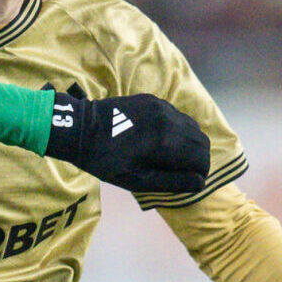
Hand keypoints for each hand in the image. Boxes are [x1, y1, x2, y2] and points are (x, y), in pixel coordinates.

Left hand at [42, 92, 210, 196]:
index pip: (202, 158)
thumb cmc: (106, 161)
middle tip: (181, 171)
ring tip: (170, 157)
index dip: (200, 173)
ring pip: (191, 126)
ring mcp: (161, 106)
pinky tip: (157, 140)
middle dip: (198, 158)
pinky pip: (176, 116)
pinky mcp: (153, 99)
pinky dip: (177, 130)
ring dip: (188, 143)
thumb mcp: (138, 180)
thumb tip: (200, 183)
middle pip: (201, 141)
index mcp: (166, 142)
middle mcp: (169, 119)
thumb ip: (172, 182)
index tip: (189, 180)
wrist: (80, 128)